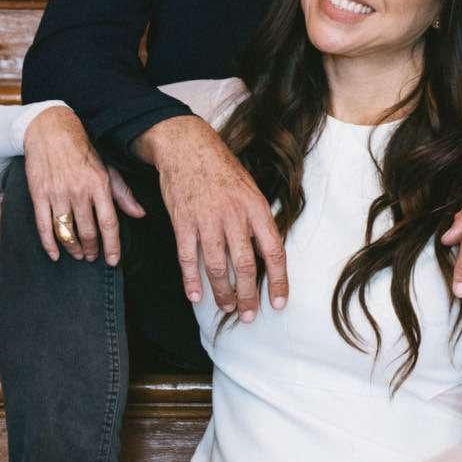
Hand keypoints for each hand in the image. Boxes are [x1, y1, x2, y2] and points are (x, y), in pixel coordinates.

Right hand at [23, 105, 144, 263]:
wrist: (51, 130)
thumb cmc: (82, 150)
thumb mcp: (106, 168)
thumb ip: (123, 193)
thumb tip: (140, 214)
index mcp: (99, 185)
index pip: (109, 223)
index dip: (112, 246)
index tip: (113, 260)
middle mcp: (79, 191)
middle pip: (88, 231)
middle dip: (92, 249)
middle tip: (93, 256)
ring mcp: (57, 194)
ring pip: (67, 232)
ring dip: (73, 248)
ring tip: (78, 254)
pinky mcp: (39, 195)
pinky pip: (44, 226)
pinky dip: (49, 244)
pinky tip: (55, 254)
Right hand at [135, 115, 287, 319]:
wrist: (187, 146)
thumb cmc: (221, 168)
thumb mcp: (250, 188)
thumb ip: (256, 220)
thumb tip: (264, 251)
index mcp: (256, 208)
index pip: (273, 252)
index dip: (278, 281)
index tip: (278, 302)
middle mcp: (234, 216)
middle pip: (244, 266)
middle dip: (248, 296)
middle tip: (249, 315)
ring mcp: (207, 220)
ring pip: (217, 267)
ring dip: (222, 293)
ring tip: (227, 307)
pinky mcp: (183, 222)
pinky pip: (188, 258)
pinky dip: (191, 280)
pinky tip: (196, 296)